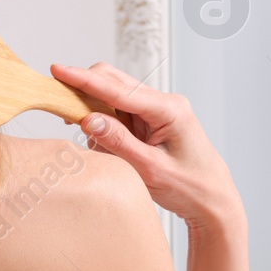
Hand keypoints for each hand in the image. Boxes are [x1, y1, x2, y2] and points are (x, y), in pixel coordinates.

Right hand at [51, 62, 242, 235]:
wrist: (212, 200)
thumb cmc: (189, 187)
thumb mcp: (150, 169)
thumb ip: (118, 143)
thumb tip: (88, 119)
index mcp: (169, 109)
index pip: (118, 89)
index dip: (84, 80)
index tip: (58, 70)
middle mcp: (163, 102)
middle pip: (114, 83)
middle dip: (85, 92)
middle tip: (61, 109)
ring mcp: (157, 110)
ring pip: (113, 98)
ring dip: (96, 115)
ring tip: (100, 147)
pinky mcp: (151, 121)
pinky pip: (119, 114)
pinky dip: (106, 127)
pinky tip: (110, 149)